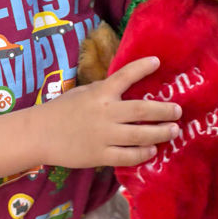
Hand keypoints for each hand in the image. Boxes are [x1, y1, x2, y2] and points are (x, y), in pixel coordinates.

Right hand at [41, 56, 182, 168]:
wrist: (40, 134)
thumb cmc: (63, 110)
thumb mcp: (84, 92)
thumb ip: (105, 91)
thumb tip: (127, 86)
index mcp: (100, 93)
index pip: (125, 76)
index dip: (142, 67)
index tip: (157, 61)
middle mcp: (106, 112)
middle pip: (143, 110)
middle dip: (164, 111)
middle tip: (178, 111)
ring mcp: (104, 135)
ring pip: (141, 136)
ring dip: (161, 133)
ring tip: (173, 131)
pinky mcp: (100, 155)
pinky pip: (128, 156)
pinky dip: (143, 153)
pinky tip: (152, 150)